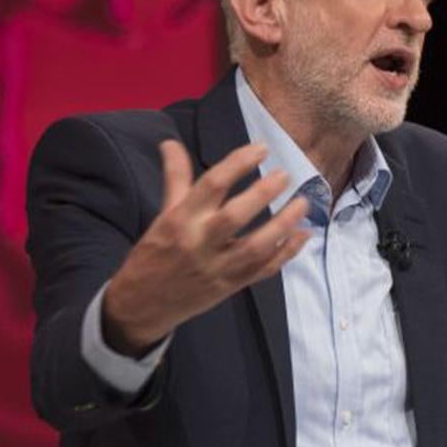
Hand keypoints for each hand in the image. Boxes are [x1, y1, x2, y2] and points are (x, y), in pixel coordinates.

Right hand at [100, 139, 310, 353]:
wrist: (144, 304)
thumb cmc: (155, 253)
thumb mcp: (163, 214)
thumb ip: (175, 178)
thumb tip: (171, 142)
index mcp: (180, 219)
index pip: (211, 185)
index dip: (238, 163)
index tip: (261, 147)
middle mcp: (200, 242)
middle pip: (235, 215)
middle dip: (263, 193)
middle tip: (285, 175)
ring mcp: (219, 267)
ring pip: (256, 246)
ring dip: (283, 224)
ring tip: (302, 203)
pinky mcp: (233, 285)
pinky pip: (264, 269)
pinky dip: (286, 253)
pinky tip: (303, 235)